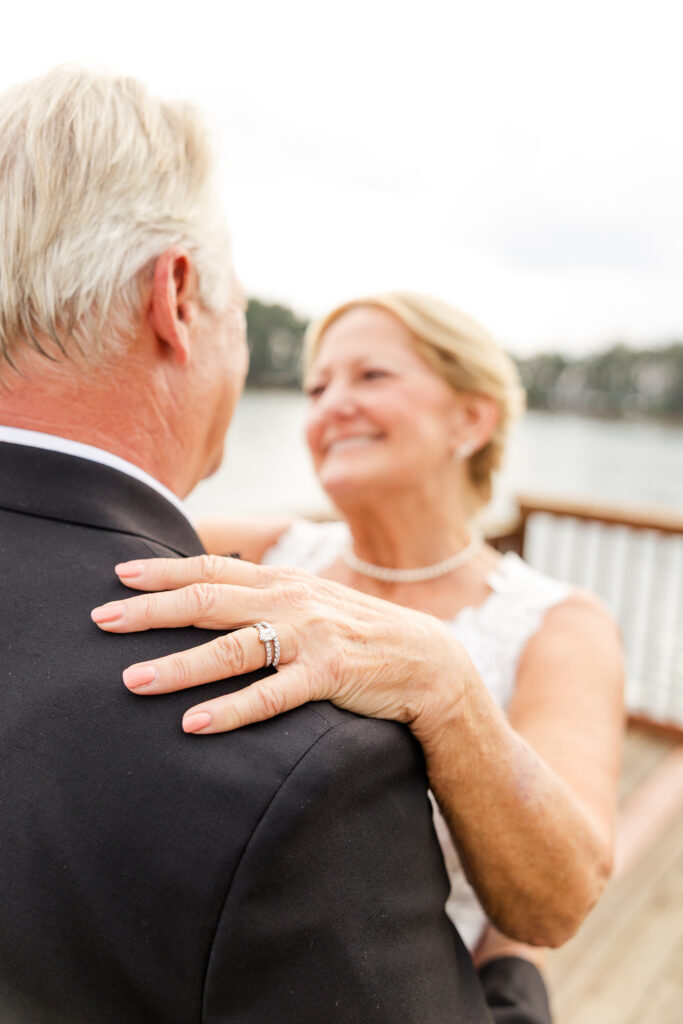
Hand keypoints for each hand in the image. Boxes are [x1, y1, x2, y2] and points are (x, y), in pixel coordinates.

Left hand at [91, 555, 465, 735]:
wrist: (424, 657)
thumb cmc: (354, 632)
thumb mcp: (308, 602)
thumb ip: (263, 598)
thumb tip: (208, 601)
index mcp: (281, 581)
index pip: (213, 568)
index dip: (165, 570)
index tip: (118, 574)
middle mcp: (290, 600)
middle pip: (209, 601)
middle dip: (151, 610)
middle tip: (101, 621)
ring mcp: (310, 636)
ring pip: (233, 648)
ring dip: (180, 666)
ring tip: (133, 681)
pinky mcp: (330, 673)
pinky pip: (273, 694)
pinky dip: (233, 708)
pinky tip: (195, 724)